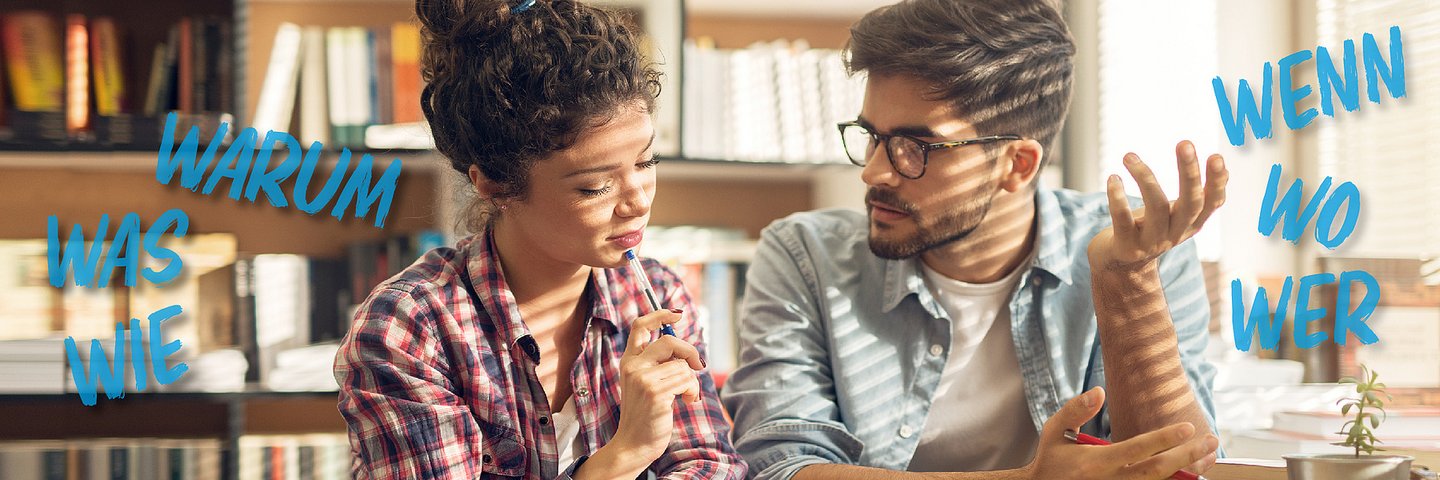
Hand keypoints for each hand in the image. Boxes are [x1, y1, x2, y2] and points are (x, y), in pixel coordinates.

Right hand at [585, 309, 702, 477]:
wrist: (634, 444)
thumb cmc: (646, 415)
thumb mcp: (646, 384)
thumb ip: (658, 365)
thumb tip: (687, 351)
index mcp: (629, 361)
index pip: (640, 326)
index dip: (659, 314)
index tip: (677, 313)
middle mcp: (633, 366)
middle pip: (670, 340)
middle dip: (690, 351)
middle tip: (698, 365)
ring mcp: (643, 379)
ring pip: (683, 365)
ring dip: (692, 381)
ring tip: (686, 395)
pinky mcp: (656, 392)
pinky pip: (687, 379)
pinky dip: (693, 390)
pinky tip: (687, 402)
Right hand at [1022, 387, 1218, 479]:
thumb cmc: (1052, 459)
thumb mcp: (1055, 430)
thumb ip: (1076, 409)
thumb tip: (1100, 391)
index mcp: (1095, 462)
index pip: (1138, 449)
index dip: (1165, 439)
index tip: (1187, 427)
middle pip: (1158, 471)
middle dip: (1188, 456)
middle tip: (1210, 440)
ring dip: (1188, 470)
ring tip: (1209, 456)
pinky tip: (1191, 469)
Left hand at [1088, 140, 1227, 272]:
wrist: (1120, 267)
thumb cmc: (1149, 229)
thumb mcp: (1176, 214)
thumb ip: (1197, 195)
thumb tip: (1223, 166)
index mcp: (1191, 223)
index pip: (1212, 203)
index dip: (1217, 182)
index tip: (1217, 156)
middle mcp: (1176, 234)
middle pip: (1190, 202)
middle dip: (1189, 172)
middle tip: (1184, 142)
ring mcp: (1151, 243)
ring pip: (1155, 207)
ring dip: (1144, 177)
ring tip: (1128, 156)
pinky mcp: (1126, 247)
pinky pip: (1122, 219)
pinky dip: (1117, 197)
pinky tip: (1113, 178)